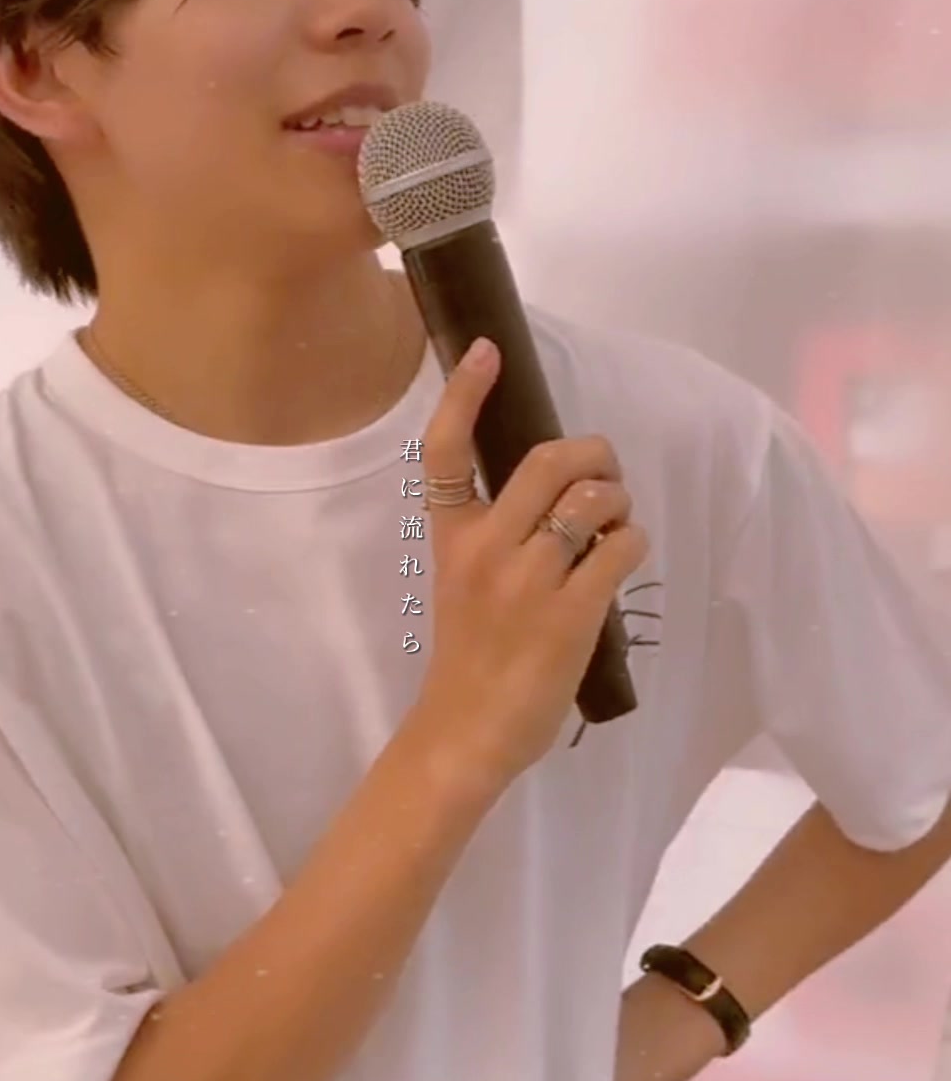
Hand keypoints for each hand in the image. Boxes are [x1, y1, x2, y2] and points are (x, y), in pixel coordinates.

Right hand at [415, 339, 647, 790]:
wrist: (467, 731)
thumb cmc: (470, 658)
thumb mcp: (462, 584)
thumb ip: (496, 537)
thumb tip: (560, 495)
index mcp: (453, 538)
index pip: (445, 451)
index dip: (465, 393)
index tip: (486, 349)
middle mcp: (487, 548)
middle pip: (550, 460)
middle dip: (596, 455)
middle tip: (607, 476)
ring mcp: (529, 580)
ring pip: (594, 498)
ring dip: (620, 502)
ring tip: (616, 528)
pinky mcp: (572, 612)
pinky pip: (622, 545)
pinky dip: (634, 542)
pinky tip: (624, 558)